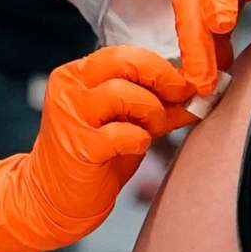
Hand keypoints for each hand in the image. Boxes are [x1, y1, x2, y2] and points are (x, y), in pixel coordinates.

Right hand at [0, 47, 195, 251]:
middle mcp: (69, 88)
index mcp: (76, 74)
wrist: (51, 200)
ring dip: (152, 112)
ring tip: (151, 130)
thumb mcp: (126, 122)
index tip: (187, 81)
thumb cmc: (92, 158)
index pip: (125, 52)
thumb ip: (156, 105)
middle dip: (164, 78)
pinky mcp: (79, 146)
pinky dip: (140, 140)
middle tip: (183, 95)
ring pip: (127, 94)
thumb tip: (199, 93)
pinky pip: (126, 133)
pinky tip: (133, 148)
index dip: (161, 64)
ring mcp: (71, 115)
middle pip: (126, 62)